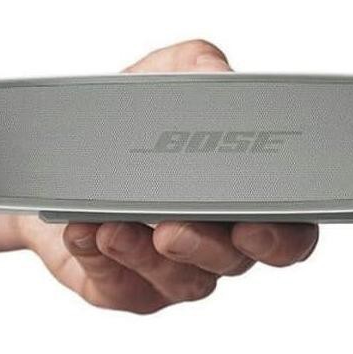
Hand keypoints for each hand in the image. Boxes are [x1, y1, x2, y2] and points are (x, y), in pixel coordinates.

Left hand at [15, 40, 318, 312]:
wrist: (65, 155)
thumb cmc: (131, 122)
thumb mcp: (161, 77)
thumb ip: (195, 65)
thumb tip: (218, 73)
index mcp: (244, 199)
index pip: (287, 232)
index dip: (279, 238)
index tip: (252, 225)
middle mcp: (218, 242)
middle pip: (231, 261)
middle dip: (202, 246)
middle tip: (171, 228)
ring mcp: (175, 271)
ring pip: (177, 279)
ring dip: (144, 255)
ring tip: (114, 227)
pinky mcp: (129, 288)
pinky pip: (121, 285)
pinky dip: (100, 259)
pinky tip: (85, 233)